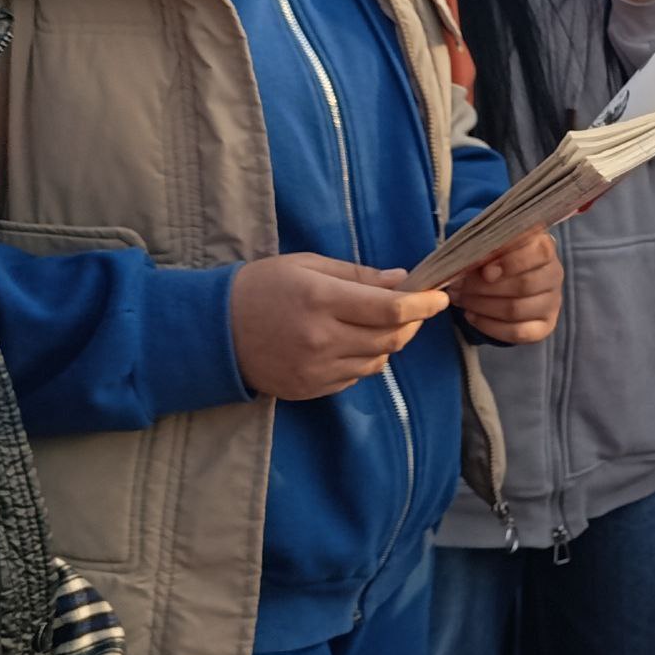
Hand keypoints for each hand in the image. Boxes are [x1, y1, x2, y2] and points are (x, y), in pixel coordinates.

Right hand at [231, 254, 448, 401]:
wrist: (214, 331)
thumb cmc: (262, 288)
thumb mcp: (307, 266)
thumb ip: (358, 275)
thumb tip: (403, 281)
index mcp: (321, 300)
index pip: (391, 309)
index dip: (423, 304)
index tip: (440, 297)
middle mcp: (322, 339)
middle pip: (391, 338)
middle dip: (412, 323)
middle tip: (413, 309)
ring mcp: (316, 369)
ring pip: (378, 360)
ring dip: (389, 342)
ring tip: (376, 323)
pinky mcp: (311, 389)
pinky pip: (356, 377)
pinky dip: (364, 360)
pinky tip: (350, 343)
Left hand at [446, 229, 562, 344]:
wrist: (508, 280)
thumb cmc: (499, 258)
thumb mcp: (493, 247)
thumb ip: (485, 250)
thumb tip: (468, 264)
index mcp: (545, 249)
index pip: (539, 254)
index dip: (511, 263)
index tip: (485, 271)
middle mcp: (554, 275)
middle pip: (524, 285)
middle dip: (484, 287)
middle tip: (458, 286)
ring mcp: (551, 303)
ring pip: (517, 309)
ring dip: (482, 306)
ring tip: (461, 300)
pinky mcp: (544, 326)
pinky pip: (517, 332)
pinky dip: (489, 326)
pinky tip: (471, 316)